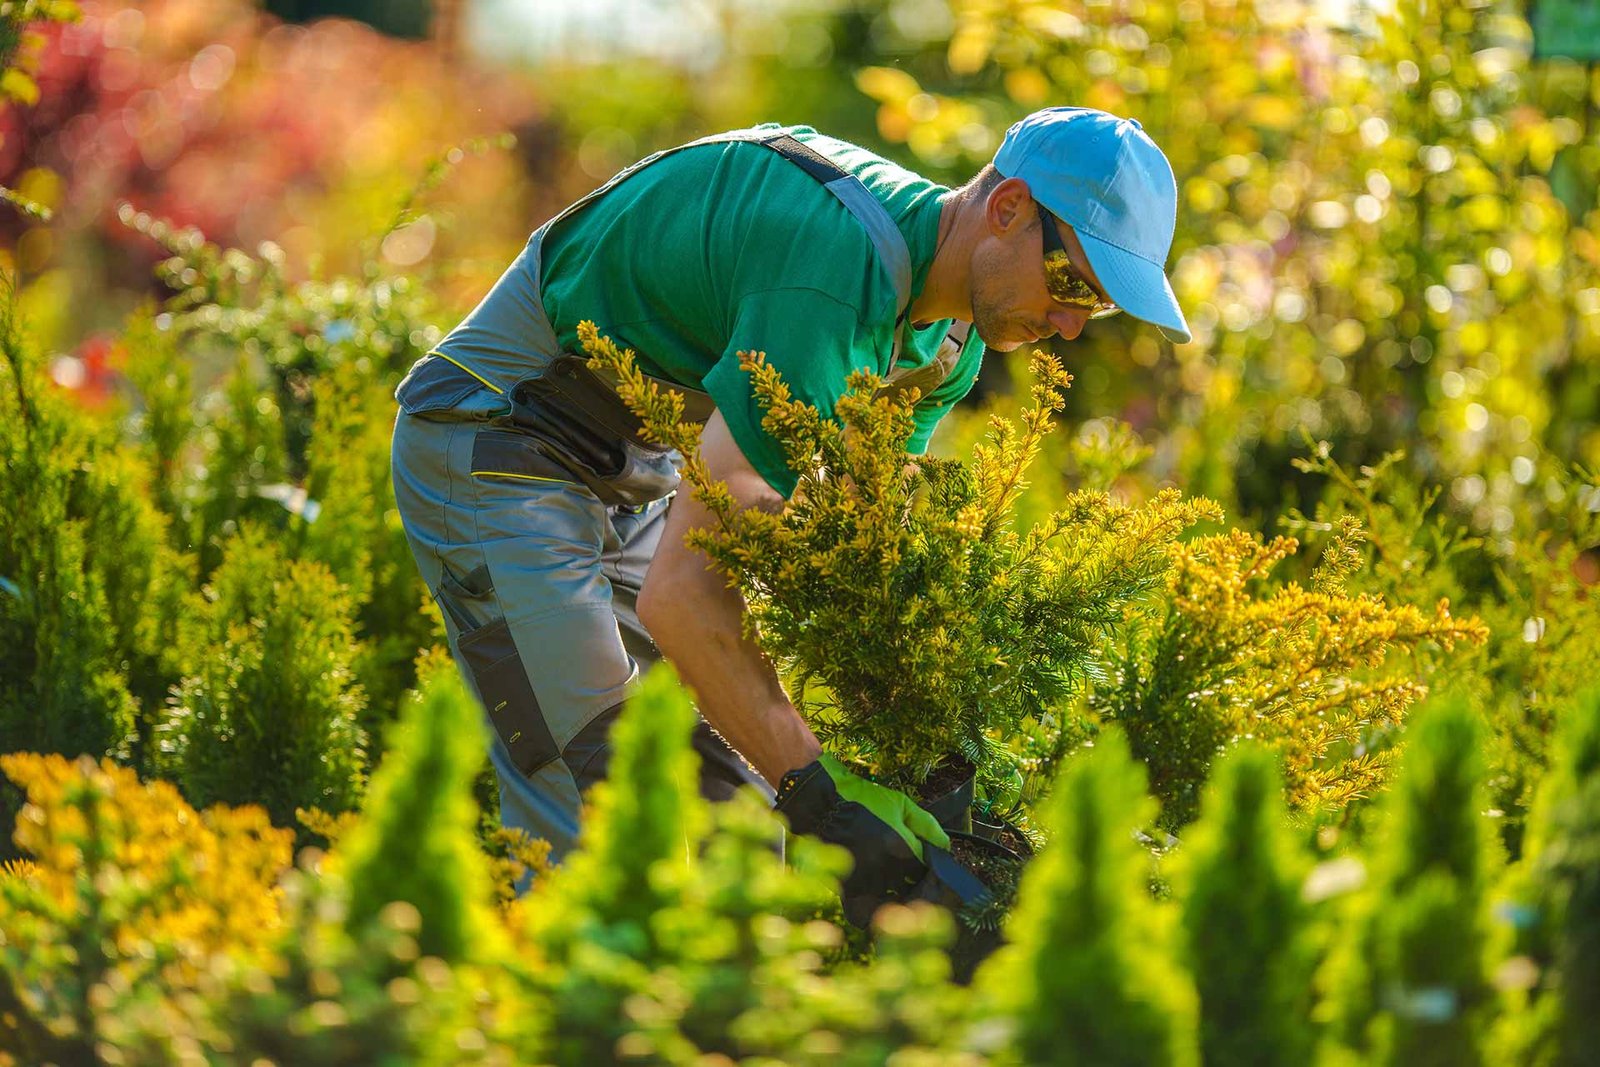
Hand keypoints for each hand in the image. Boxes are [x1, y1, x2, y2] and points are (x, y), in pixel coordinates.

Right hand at [774, 756, 950, 926]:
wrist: (821, 804)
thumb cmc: (862, 800)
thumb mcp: (899, 804)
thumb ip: (926, 825)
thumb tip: (945, 845)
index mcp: (900, 847)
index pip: (929, 872)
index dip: (935, 875)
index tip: (935, 871)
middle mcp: (884, 869)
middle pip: (914, 894)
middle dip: (923, 892)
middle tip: (924, 886)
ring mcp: (864, 882)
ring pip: (891, 907)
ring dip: (901, 904)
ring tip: (904, 895)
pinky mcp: (846, 889)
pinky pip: (863, 915)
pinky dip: (874, 915)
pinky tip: (880, 905)